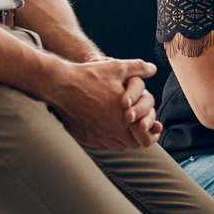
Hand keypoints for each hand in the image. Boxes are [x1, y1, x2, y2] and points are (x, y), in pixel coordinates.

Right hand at [43, 58, 161, 149]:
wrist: (61, 85)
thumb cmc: (90, 76)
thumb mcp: (117, 68)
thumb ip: (138, 68)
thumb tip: (153, 68)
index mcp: (125, 119)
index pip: (145, 139)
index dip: (151, 135)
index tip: (151, 128)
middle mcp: (112, 132)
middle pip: (133, 144)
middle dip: (138, 136)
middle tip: (138, 125)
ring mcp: (97, 137)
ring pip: (117, 146)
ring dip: (123, 137)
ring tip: (122, 124)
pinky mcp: (85, 138)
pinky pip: (101, 143)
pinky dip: (106, 137)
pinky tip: (104, 124)